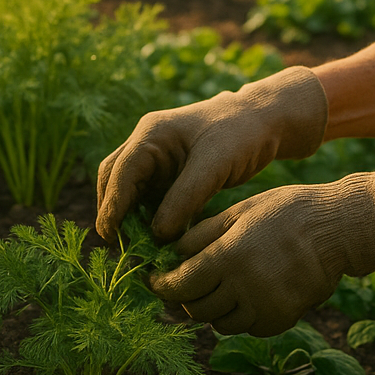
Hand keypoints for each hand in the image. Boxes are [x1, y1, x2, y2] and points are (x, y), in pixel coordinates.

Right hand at [95, 66, 327, 241]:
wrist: (264, 123)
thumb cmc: (240, 134)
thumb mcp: (214, 165)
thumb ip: (184, 198)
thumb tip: (156, 235)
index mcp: (150, 134)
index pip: (119, 172)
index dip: (111, 206)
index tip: (110, 236)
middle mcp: (146, 146)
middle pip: (115, 183)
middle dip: (115, 214)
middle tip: (122, 248)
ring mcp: (157, 162)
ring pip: (131, 195)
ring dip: (133, 221)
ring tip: (140, 251)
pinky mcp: (171, 177)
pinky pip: (152, 202)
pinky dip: (152, 221)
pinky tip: (160, 243)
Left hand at [148, 166, 374, 336]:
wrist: (337, 229)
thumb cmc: (285, 212)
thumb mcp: (239, 211)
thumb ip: (201, 234)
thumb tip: (170, 254)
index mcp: (229, 256)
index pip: (180, 284)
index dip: (161, 285)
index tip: (154, 281)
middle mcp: (244, 287)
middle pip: (196, 309)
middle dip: (186, 297)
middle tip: (187, 282)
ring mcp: (264, 307)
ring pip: (220, 323)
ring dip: (213, 308)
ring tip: (221, 285)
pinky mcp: (281, 320)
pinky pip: (247, 327)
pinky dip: (240, 315)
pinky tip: (248, 293)